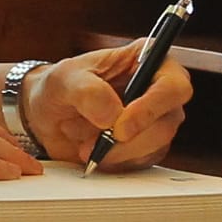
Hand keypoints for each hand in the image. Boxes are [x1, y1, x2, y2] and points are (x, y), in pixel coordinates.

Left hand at [8, 40, 196, 169]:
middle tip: (94, 142)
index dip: (152, 108)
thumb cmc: (61, 86)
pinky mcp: (146, 147)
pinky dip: (112, 161)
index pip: (173, 86)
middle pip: (167, 123)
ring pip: (155, 147)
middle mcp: (158, 90)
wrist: (48, 115)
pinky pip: (139, 162)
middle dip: (128, 139)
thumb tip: (112, 116)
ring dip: (114, 151)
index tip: (120, 127)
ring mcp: (155, 120)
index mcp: (148, 59)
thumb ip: (87, 91)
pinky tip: (91, 150)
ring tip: (82, 140)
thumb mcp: (64, 79)